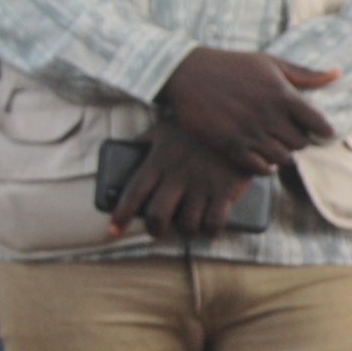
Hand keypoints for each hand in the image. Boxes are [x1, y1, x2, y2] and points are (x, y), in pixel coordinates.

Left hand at [111, 135, 266, 240]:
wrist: (237, 119)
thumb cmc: (195, 128)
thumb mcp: (165, 129)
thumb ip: (145, 141)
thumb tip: (124, 149)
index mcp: (158, 161)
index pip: (133, 192)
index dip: (122, 214)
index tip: (114, 230)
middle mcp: (177, 176)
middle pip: (158, 215)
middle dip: (155, 229)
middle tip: (158, 231)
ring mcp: (202, 184)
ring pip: (188, 223)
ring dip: (186, 231)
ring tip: (187, 228)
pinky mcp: (226, 189)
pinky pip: (215, 221)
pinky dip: (211, 231)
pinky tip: (210, 230)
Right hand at [160, 47, 341, 174]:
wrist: (187, 73)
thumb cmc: (231, 65)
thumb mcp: (269, 63)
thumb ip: (305, 74)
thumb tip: (337, 74)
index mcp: (282, 95)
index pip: (318, 124)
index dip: (322, 130)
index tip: (318, 130)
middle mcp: (268, 116)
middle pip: (301, 143)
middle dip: (299, 141)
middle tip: (289, 135)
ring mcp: (248, 132)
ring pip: (282, 158)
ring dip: (282, 154)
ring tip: (274, 146)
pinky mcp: (228, 144)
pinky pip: (259, 167)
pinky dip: (265, 167)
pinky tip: (261, 157)